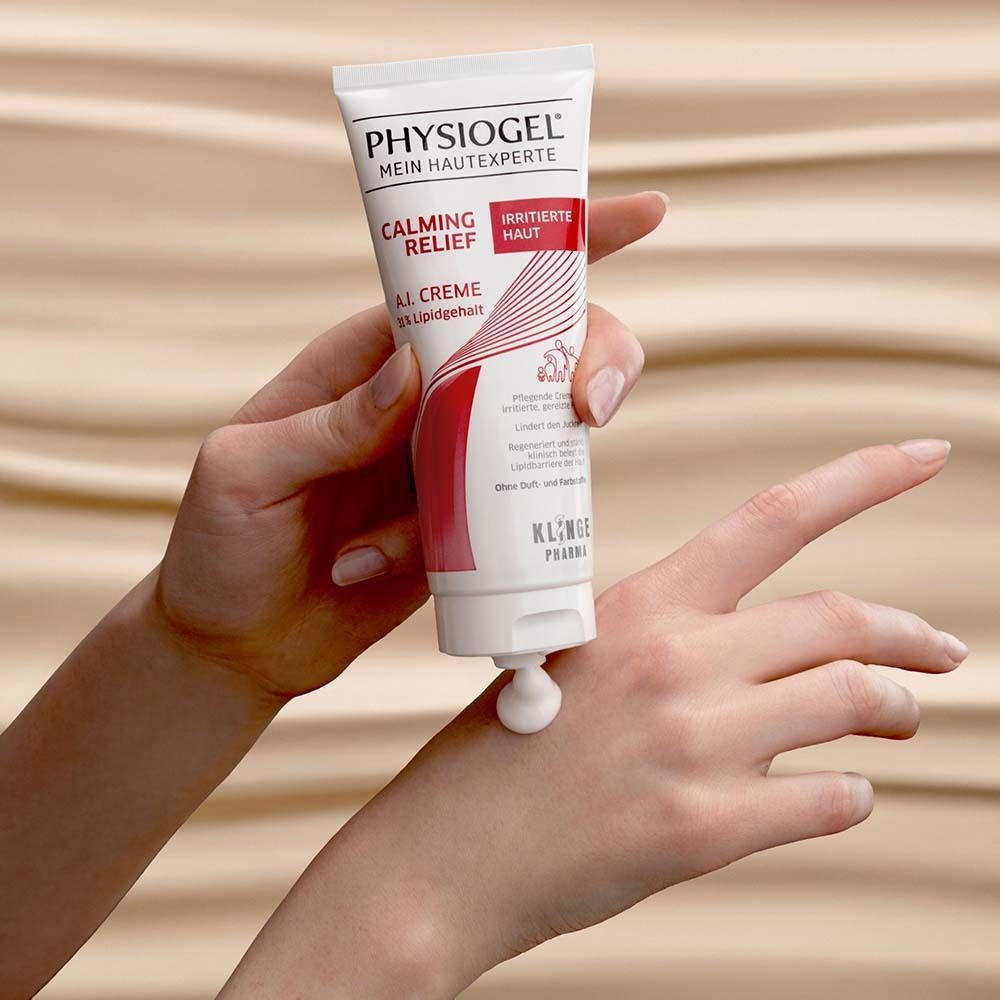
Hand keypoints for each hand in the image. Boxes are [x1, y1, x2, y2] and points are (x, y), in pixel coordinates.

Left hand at [154, 192, 664, 697]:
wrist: (239, 642)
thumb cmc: (222, 543)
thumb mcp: (249, 470)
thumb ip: (331, 421)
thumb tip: (415, 365)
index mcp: (368, 359)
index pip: (463, 281)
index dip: (546, 244)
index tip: (640, 215)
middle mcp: (423, 399)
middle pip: (537, 344)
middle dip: (586, 357)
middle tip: (583, 406)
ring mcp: (452, 462)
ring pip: (534, 435)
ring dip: (504, 483)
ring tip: (385, 541)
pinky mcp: (470, 525)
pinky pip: (509, 518)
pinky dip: (461, 548)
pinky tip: (368, 568)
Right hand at [221, 441, 966, 997]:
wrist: (446, 855)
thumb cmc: (502, 751)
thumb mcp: (576, 658)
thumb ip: (668, 642)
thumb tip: (761, 652)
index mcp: (641, 605)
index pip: (772, 518)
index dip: (861, 476)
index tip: (925, 452)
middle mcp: (678, 660)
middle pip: (842, 621)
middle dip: (914, 637)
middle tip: (943, 652)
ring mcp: (697, 744)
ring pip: (855, 703)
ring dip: (897, 711)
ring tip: (900, 719)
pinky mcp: (707, 827)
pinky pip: (831, 799)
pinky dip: (850, 795)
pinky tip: (838, 794)